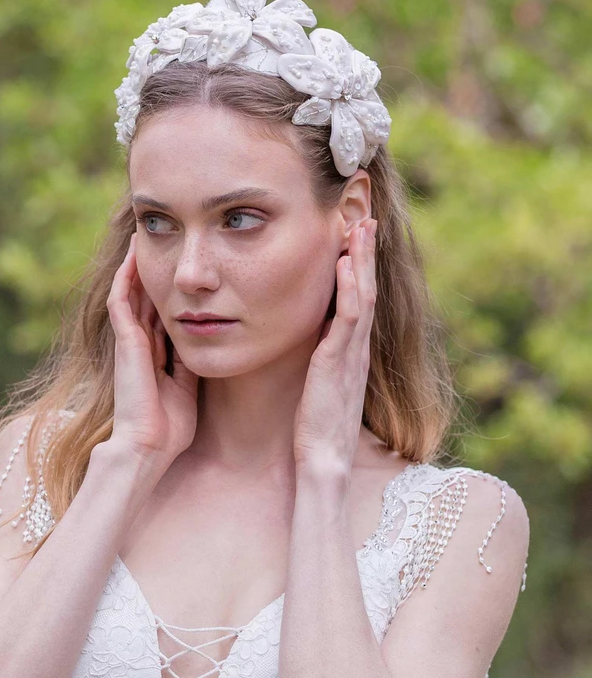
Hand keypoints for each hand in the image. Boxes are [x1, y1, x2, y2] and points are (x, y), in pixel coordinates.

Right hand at [105, 232, 199, 467]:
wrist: (149, 446)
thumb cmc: (169, 428)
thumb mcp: (189, 387)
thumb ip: (191, 364)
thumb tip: (207, 341)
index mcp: (156, 356)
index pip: (162, 314)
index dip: (170, 292)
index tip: (181, 271)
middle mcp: (140, 345)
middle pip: (144, 298)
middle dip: (151, 272)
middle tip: (160, 241)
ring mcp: (129, 342)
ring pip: (130, 294)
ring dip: (135, 266)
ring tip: (142, 237)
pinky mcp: (124, 342)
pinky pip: (121, 301)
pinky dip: (125, 277)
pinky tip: (132, 256)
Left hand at [292, 218, 377, 470]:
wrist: (323, 460)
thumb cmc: (316, 429)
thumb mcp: (318, 385)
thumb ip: (320, 360)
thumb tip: (311, 340)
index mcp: (350, 352)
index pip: (358, 300)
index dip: (359, 268)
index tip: (354, 237)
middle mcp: (357, 349)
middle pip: (366, 289)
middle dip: (365, 253)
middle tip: (365, 217)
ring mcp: (352, 355)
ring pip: (363, 296)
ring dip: (361, 260)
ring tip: (360, 226)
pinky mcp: (339, 363)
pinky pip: (349, 319)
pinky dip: (350, 289)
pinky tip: (345, 266)